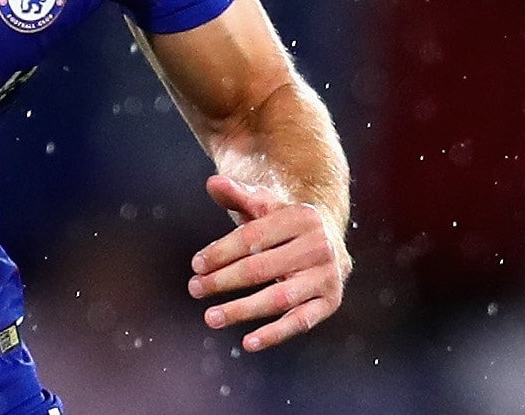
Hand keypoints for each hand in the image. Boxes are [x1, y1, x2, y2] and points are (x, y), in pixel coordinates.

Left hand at [187, 174, 349, 351]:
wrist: (325, 237)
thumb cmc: (282, 221)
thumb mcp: (262, 204)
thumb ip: (237, 194)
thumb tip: (213, 182)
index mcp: (301, 217)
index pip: (252, 238)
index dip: (221, 252)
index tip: (196, 265)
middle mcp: (319, 246)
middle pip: (261, 268)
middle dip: (223, 280)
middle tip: (194, 288)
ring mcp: (327, 276)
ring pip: (278, 298)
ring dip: (242, 310)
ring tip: (211, 317)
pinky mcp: (331, 301)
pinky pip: (300, 322)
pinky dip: (275, 334)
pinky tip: (248, 342)